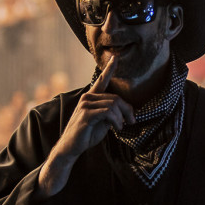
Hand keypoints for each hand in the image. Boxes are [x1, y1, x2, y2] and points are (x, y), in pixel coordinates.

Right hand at [38, 57, 133, 195]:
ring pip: (113, 105)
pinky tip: (117, 128)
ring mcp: (85, 105)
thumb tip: (123, 111)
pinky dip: (117, 121)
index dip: (109, 69)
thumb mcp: (102, 122)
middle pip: (115, 98)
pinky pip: (108, 112)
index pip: (101, 80)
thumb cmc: (87, 134)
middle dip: (127, 110)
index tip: (115, 57)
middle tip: (132, 121)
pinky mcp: (86, 114)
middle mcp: (87, 98)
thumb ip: (110, 113)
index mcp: (91, 98)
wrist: (71, 147)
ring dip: (122, 118)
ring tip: (122, 127)